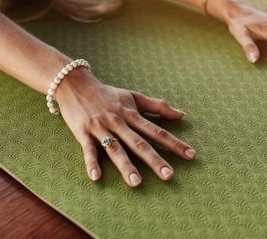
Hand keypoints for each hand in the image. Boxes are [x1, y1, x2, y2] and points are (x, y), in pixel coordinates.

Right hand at [56, 70, 195, 187]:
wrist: (75, 84)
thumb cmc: (108, 94)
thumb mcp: (134, 97)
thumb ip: (158, 106)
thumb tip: (182, 114)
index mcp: (132, 114)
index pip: (157, 131)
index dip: (174, 143)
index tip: (191, 155)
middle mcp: (119, 122)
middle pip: (139, 143)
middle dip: (155, 160)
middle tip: (169, 175)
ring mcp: (101, 128)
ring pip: (116, 149)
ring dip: (126, 165)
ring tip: (136, 182)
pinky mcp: (83, 133)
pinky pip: (88, 150)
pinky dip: (91, 163)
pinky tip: (96, 177)